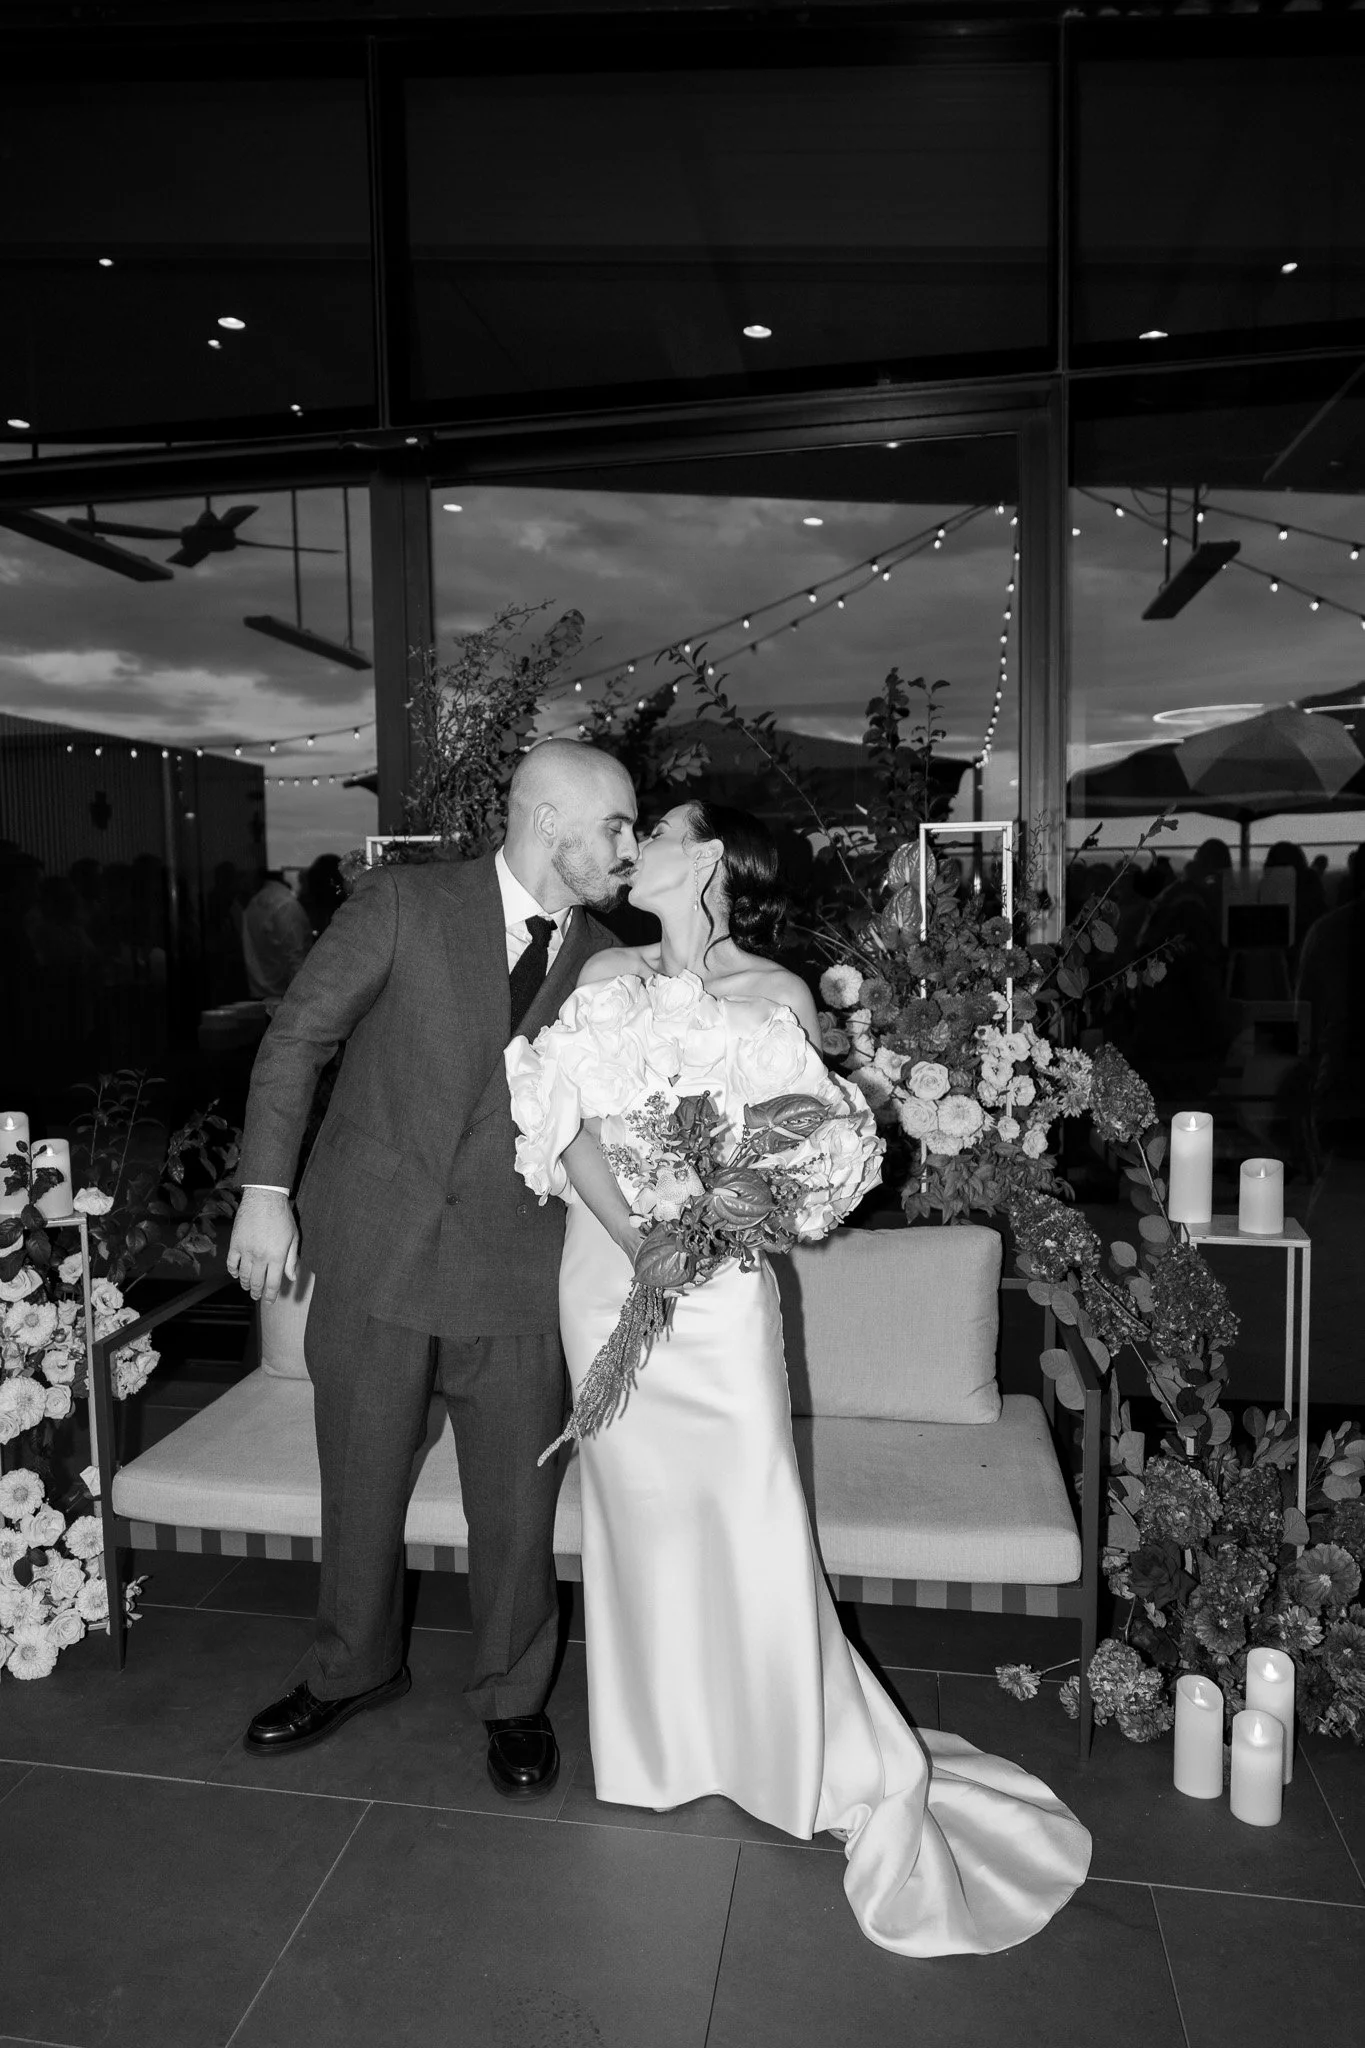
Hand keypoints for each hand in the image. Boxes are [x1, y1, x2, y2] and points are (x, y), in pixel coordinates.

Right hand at [227, 1188, 299, 1305]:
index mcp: (276, 1257)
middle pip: (257, 1282)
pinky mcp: (235, 1243)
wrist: (264, 1198)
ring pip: (243, 1275)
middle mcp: (260, 1257)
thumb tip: (292, 1277)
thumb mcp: (293, 1237)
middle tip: (257, 1297)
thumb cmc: (282, 1216)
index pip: (273, 1283)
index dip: (271, 1295)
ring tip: (248, 1288)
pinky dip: (233, 1271)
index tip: (269, 1301)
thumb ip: (291, 1259)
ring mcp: (246, 1251)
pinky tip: (236, 1274)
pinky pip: (231, 1263)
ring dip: (245, 1284)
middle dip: (257, 1293)